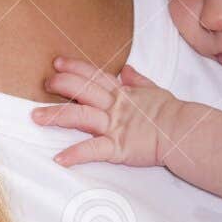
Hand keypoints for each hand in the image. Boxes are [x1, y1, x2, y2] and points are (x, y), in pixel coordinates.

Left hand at [31, 59, 175, 167]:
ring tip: (36, 117)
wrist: (184, 132)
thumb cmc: (171, 113)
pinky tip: (59, 159)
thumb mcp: (154, 91)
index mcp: (122, 93)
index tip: (57, 63)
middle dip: (62, 85)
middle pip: (83, 91)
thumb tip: (126, 70)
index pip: (94, 76)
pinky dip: (76, 155)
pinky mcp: (118, 148)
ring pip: (81, 118)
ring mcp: (115, 127)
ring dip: (57, 116)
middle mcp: (115, 107)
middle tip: (45, 83)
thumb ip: (138, 81)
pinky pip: (93, 150)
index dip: (75, 68)